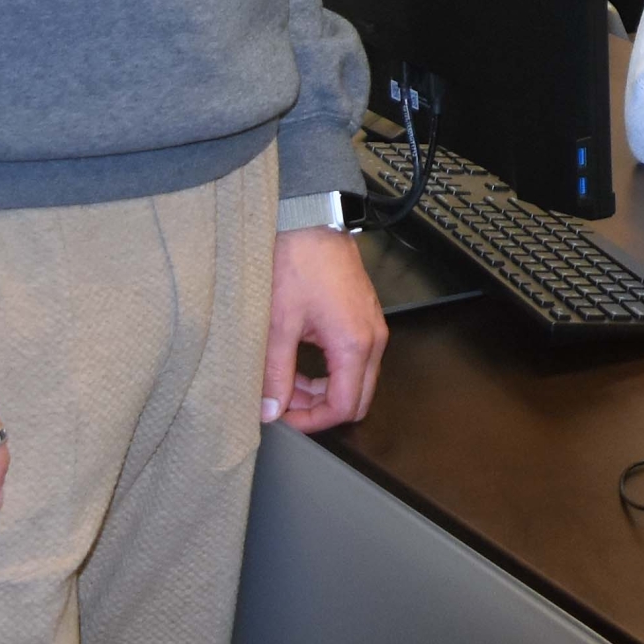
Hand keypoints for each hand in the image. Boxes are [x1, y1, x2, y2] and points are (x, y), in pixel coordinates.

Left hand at [264, 227, 388, 431]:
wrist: (312, 221)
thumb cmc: (299, 263)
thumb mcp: (279, 324)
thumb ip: (276, 373)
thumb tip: (271, 409)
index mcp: (354, 344)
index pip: (345, 407)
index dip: (313, 422)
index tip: (284, 419)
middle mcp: (372, 338)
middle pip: (358, 399)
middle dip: (320, 410)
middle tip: (284, 406)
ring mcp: (371, 327)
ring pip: (357, 381)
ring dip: (324, 392)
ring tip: (287, 385)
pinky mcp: (364, 317)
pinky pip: (355, 360)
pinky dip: (330, 372)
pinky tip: (300, 364)